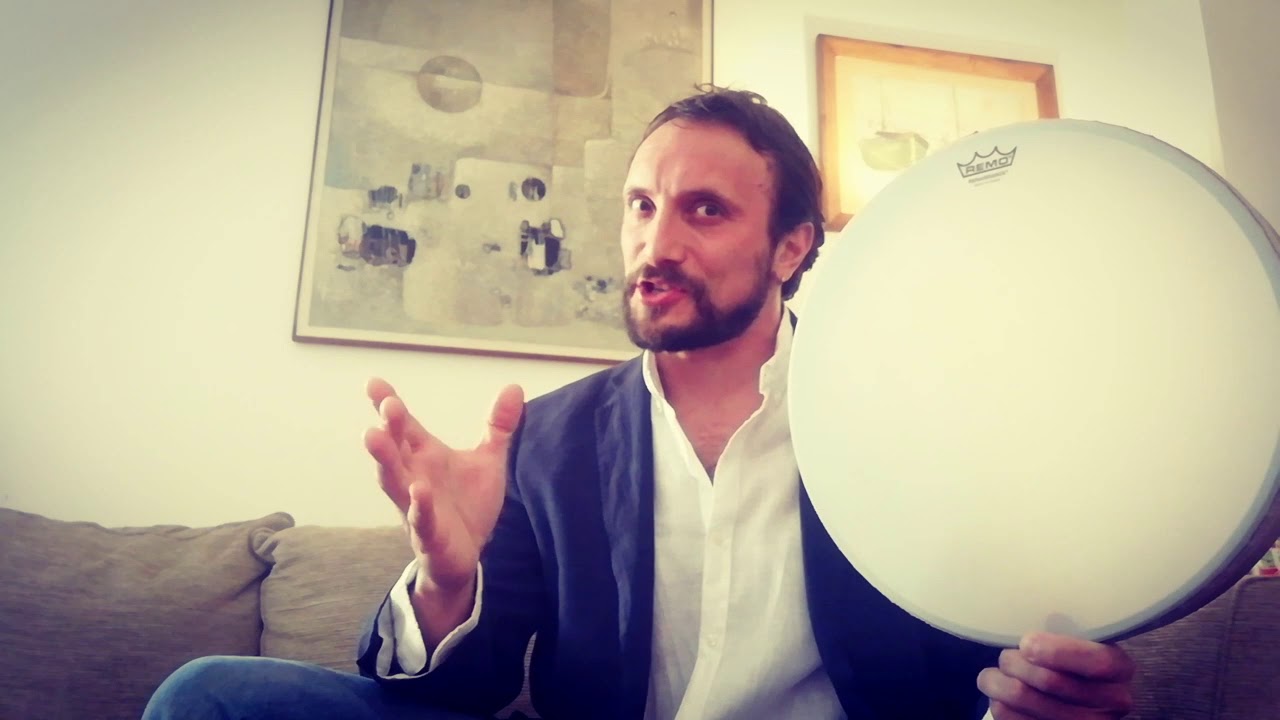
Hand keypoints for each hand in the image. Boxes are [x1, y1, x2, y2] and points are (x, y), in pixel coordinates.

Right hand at [364, 378, 524, 595]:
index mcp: (425, 457)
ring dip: (385, 461)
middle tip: (388, 405)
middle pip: (395, 449)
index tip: (373, 382)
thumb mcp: (488, 461)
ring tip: (373, 436)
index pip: (405, 427)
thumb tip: (514, 387)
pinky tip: (419, 490)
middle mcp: (414, 477)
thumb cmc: (468, 505)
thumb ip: (499, 426)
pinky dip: (419, 506)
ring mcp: (416, 506)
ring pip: (394, 481)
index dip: (388, 404)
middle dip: (389, 427)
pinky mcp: (429, 534)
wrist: (468, 556)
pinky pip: (421, 519)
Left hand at [978, 632, 1134, 718]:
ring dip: (998, 681)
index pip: (1097, 661)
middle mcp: (1110, 702)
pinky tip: (999, 696)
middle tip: (1006, 656)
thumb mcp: (1080, 642)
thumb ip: (1064, 634)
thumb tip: (1028, 632)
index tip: (1026, 642)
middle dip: (1015, 662)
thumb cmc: (1069, 661)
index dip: (1058, 651)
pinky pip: (1013, 718)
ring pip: (1025, 698)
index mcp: (1119, 669)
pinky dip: (998, 703)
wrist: (1072, 700)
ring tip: (995, 674)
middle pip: (1051, 681)